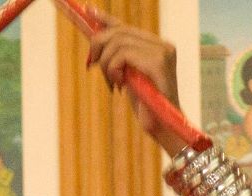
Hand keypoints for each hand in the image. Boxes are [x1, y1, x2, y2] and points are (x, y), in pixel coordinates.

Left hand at [87, 15, 182, 149]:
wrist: (164, 128)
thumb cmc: (147, 107)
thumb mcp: (128, 77)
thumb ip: (118, 58)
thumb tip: (96, 42)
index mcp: (158, 47)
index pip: (127, 27)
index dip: (106, 19)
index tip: (88, 10)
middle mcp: (163, 45)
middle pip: (119, 31)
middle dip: (99, 47)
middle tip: (92, 65)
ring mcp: (162, 52)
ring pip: (118, 43)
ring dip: (106, 64)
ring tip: (112, 83)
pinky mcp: (158, 62)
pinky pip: (123, 55)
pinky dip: (113, 69)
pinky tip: (119, 85)